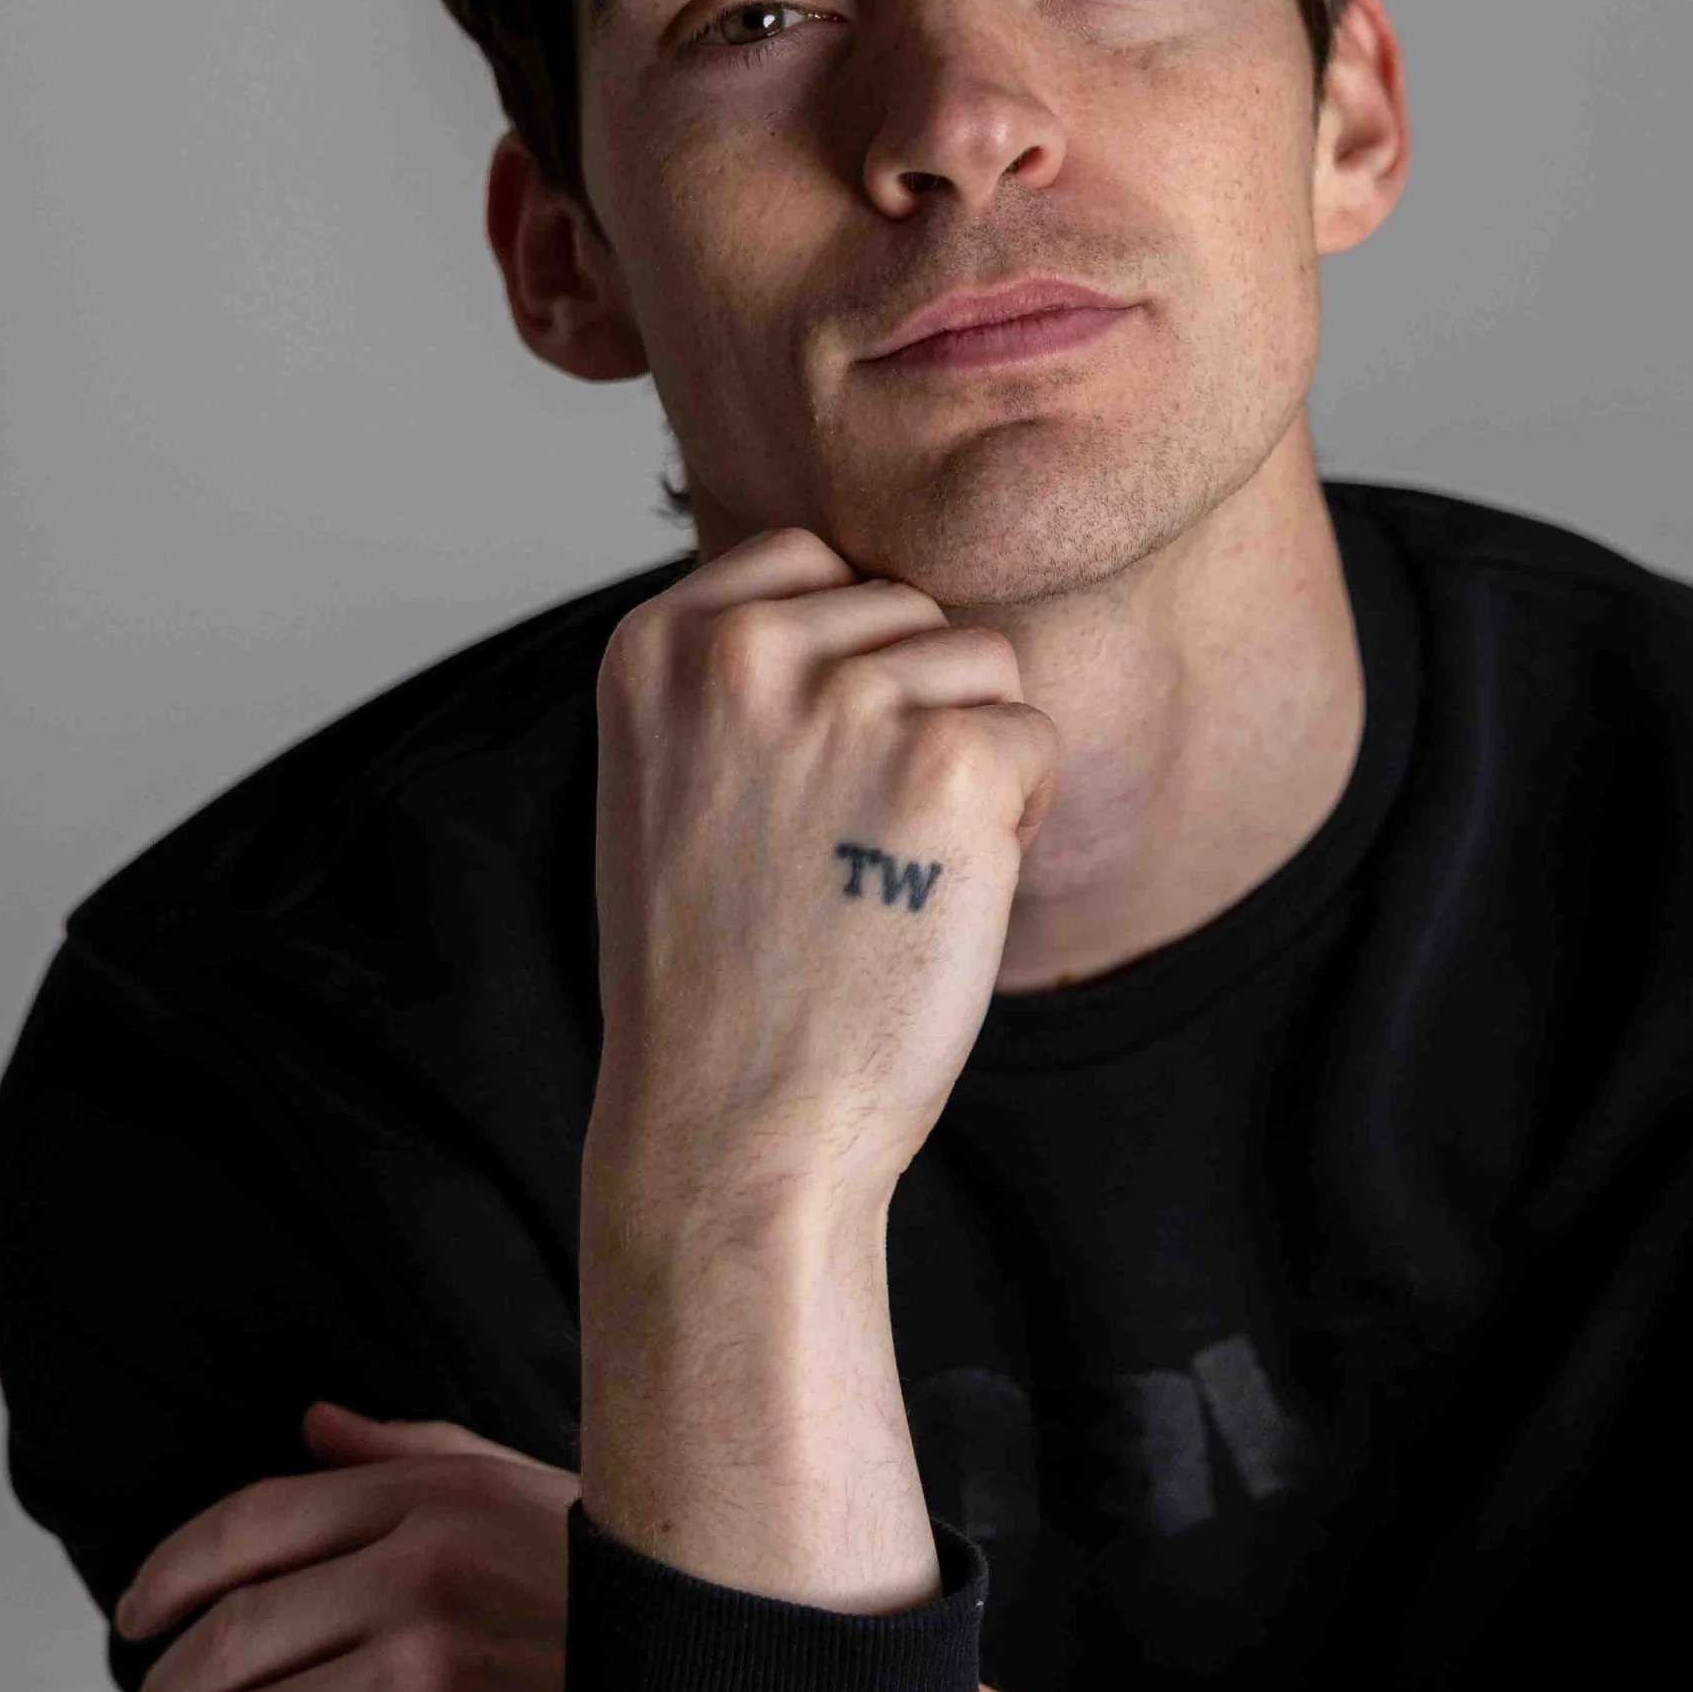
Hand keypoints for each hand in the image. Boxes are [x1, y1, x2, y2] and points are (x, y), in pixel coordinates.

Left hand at [114, 1402, 576, 1691]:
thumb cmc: (607, 1601)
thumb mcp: (522, 1493)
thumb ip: (412, 1455)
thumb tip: (314, 1424)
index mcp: (429, 1502)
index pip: (249, 1525)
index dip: (167, 1577)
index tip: (134, 1621)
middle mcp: (416, 1579)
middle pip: (228, 1641)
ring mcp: (422, 1682)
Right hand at [582, 525, 1058, 1222]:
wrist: (733, 1129)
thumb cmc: (716, 974)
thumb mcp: (675, 780)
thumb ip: (746, 675)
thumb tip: (874, 592)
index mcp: (654, 643)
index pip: (813, 562)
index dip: (847, 666)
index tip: (803, 785)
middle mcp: (741, 649)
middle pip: (910, 608)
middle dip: (913, 715)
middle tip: (847, 850)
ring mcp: (846, 698)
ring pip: (985, 665)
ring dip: (971, 764)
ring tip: (889, 873)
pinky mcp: (948, 761)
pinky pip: (1038, 737)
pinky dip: (1017, 823)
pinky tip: (940, 900)